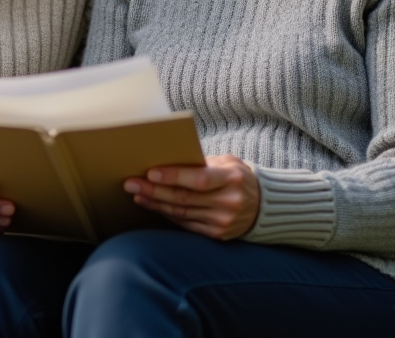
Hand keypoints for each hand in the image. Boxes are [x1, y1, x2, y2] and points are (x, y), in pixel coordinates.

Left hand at [124, 154, 259, 240]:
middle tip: (131, 183)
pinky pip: (186, 224)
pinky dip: (167, 214)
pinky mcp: (217, 235)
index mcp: (232, 180)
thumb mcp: (228, 163)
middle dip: (154, 190)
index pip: (199, 179)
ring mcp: (223, 221)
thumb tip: (169, 159)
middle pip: (184, 198)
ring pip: (181, 212)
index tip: (150, 172)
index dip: (173, 176)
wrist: (264, 206)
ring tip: (137, 193)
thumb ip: (202, 163)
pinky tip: (153, 206)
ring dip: (155, 203)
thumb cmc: (239, 177)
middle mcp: (228, 202)